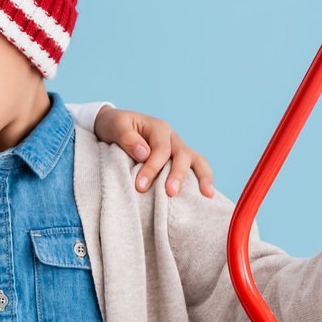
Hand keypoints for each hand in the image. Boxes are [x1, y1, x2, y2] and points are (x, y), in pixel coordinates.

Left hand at [93, 106, 216, 196]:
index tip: (140, 186)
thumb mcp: (115, 126)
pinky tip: (206, 195)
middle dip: (178, 174)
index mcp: (158, 128)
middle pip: (182, 154)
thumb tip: (144, 153)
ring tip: (207, 195)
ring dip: (202, 177)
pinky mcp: (177, 160)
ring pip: (196, 159)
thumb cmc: (115, 126)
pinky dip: (202, 179)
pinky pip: (194, 167)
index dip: (152, 168)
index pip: (161, 149)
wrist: (114, 126)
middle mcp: (172, 137)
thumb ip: (127, 138)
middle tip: (170, 193)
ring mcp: (177, 148)